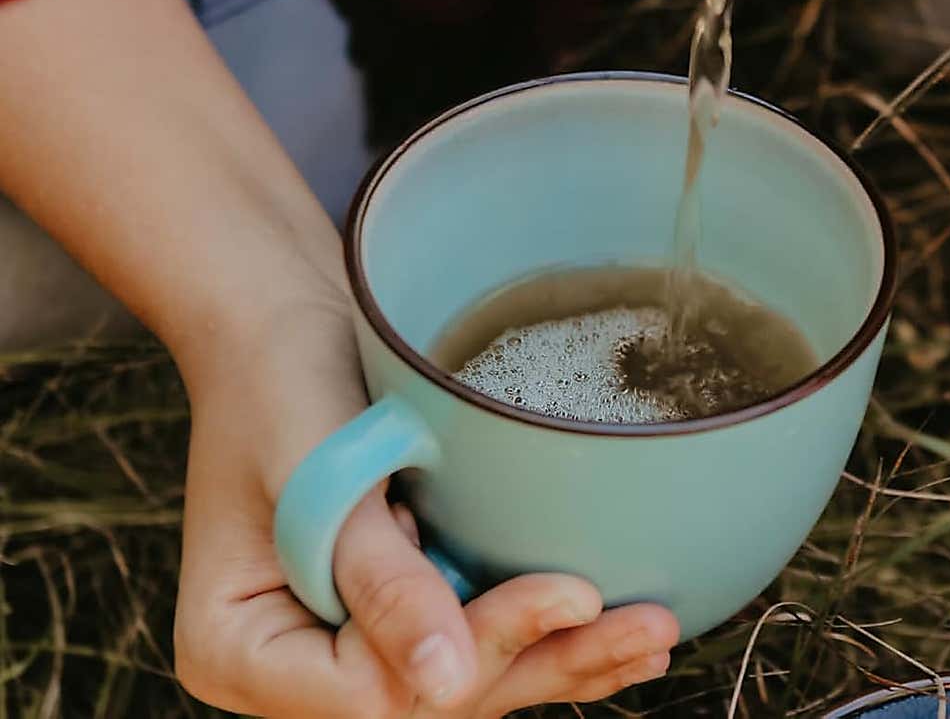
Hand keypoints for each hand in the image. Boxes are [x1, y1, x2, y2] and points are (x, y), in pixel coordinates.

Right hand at [172, 296, 678, 717]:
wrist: (279, 325)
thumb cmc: (280, 381)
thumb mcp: (319, 472)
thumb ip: (376, 580)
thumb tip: (445, 680)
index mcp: (241, 648)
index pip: (369, 693)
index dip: (476, 650)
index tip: (570, 594)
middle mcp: (295, 666)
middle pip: (431, 700)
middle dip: (543, 660)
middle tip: (649, 629)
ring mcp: (348, 641)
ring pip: (465, 681)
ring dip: (560, 658)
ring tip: (652, 638)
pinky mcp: (396, 605)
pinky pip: (470, 637)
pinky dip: (538, 632)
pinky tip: (607, 629)